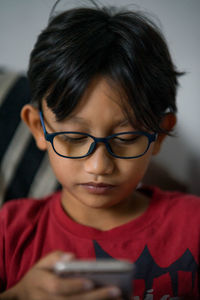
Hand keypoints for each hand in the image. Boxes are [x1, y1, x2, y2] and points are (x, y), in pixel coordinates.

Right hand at [0, 251, 122, 299]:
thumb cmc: (39, 277)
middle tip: (115, 290)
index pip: (58, 287)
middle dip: (95, 297)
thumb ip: (54, 258)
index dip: (73, 285)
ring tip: (119, 298)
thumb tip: (71, 256)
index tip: (90, 282)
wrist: (25, 297)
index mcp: (43, 284)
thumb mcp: (42, 264)